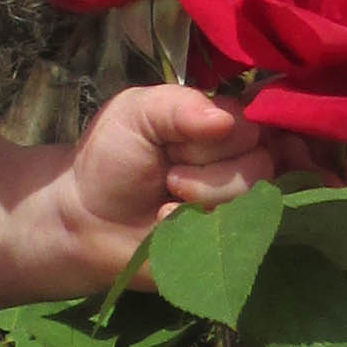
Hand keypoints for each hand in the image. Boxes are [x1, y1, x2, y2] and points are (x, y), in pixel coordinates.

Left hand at [62, 82, 281, 288]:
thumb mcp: (137, 112)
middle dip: (208, 163)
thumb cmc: (113, 158)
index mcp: (224, 124)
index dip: (228, 132)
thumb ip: (179, 105)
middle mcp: (241, 162)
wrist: (86, 219)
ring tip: (167, 193)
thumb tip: (224, 120)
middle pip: (260, 159)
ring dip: (201, 193)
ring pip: (250, 194)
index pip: (258, 120)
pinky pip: (239, 230)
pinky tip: (168, 219)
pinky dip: (198, 223)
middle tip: (168, 167)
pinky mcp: (229, 241)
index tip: (186, 138)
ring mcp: (239, 204)